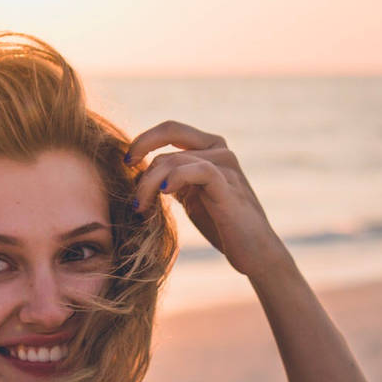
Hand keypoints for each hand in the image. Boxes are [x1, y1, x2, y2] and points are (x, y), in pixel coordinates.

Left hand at [127, 121, 286, 279]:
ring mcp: (226, 167)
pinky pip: (198, 170)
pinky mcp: (229, 187)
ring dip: (149, 184)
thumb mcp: (190, 196)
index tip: (127, 163)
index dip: (144, 140)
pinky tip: (163, 193)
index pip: (171, 129)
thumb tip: (139, 171)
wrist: (254, 252)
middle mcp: (220, 151)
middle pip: (169, 142)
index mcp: (210, 148)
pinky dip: (176, 177)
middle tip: (133, 198)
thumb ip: (172, 178)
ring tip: (141, 209)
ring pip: (175, 160)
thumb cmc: (220, 225)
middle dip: (143, 166)